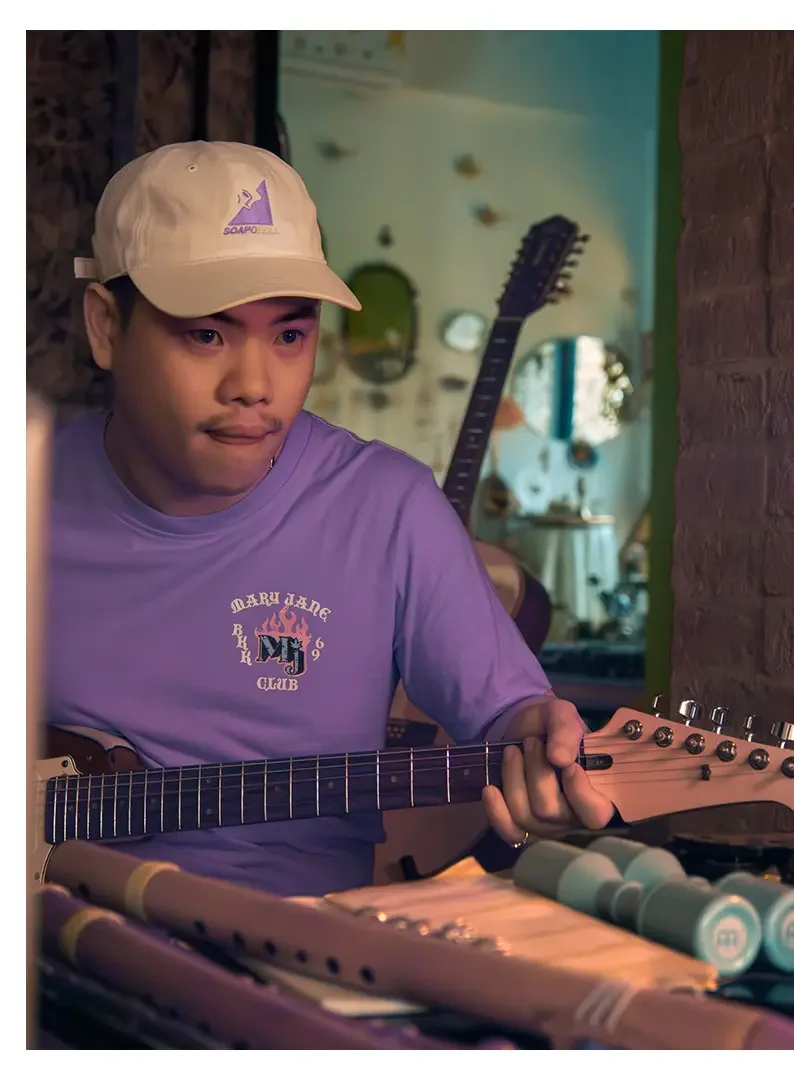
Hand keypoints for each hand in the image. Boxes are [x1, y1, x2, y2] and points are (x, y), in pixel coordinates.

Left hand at [482, 697, 613, 845]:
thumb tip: (560, 759)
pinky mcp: (520, 826)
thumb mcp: (561, 715)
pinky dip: (497, 811)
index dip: (580, 793)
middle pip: (550, 811)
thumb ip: (566, 731)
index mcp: (596, 793)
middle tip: (531, 742)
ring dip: (514, 779)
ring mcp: (546, 825)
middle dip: (537, 772)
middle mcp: (573, 817)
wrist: (522, 730)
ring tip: (512, 751)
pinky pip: (510, 832)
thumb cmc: (551, 727)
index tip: (568, 765)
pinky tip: (491, 789)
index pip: (595, 814)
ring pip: (525, 816)